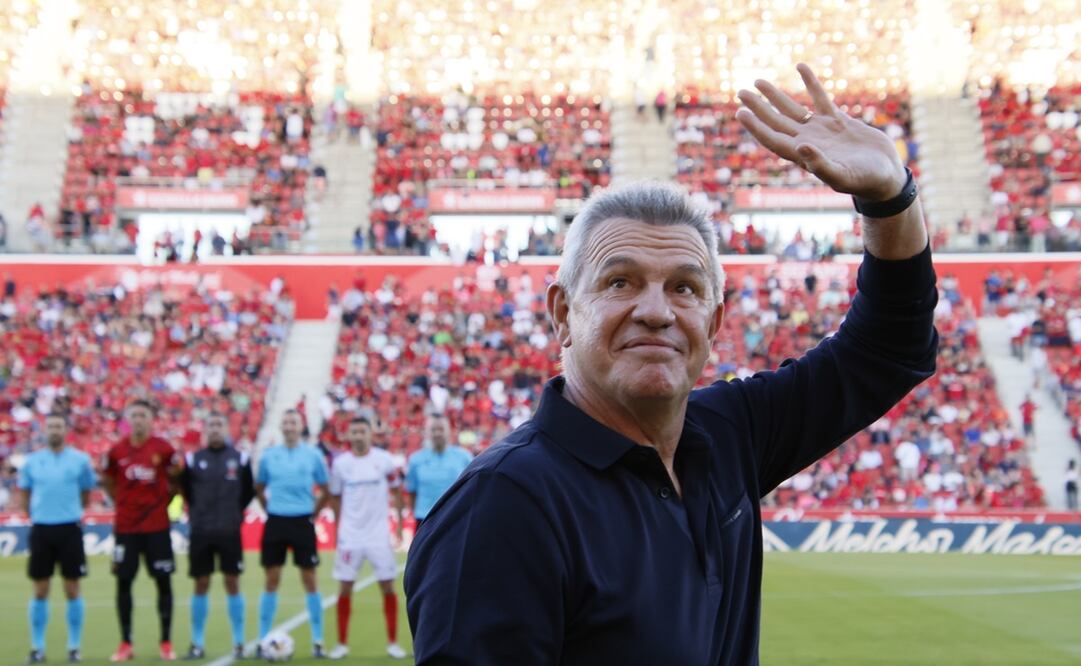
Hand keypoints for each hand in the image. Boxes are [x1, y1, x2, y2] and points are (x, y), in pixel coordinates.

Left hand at [736, 63, 906, 201]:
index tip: (741, 112)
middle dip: (759, 107)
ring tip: (758, 81)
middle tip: (740, 91)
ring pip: (793, 109)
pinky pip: (820, 98)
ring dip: (775, 96)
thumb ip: (821, 164)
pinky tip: (800, 67)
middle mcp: (808, 141)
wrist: (885, 176)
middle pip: (777, 121)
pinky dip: (810, 83)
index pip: (773, 139)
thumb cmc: (865, 181)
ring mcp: (822, 130)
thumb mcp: (843, 176)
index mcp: (804, 156)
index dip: (756, 127)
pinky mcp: (838, 121)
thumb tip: (801, 147)